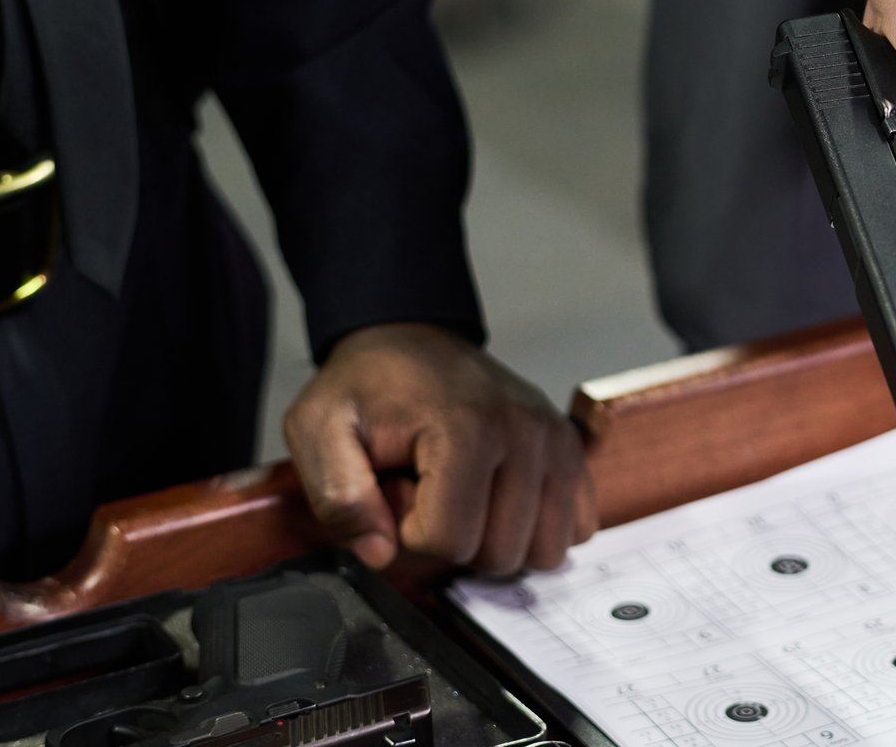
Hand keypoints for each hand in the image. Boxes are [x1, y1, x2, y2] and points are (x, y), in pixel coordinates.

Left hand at [284, 323, 596, 574]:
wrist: (409, 341)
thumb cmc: (365, 388)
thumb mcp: (318, 430)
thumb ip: (338, 497)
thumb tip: (381, 554)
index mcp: (465, 428)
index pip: (447, 542)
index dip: (408, 534)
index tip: (396, 492)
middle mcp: (524, 432)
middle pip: (499, 554)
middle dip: (456, 540)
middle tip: (428, 491)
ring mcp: (555, 440)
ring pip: (543, 551)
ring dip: (499, 540)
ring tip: (466, 496)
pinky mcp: (571, 448)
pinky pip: (577, 526)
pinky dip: (538, 529)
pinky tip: (503, 502)